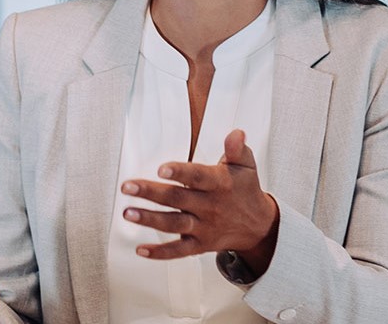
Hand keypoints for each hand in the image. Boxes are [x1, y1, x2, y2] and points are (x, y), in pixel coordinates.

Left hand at [119, 130, 280, 271]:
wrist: (259, 226)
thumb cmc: (245, 190)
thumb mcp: (246, 166)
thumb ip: (237, 149)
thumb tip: (236, 134)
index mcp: (219, 184)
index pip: (198, 177)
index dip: (180, 172)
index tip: (161, 169)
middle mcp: (209, 206)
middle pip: (178, 199)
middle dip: (151, 192)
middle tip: (128, 186)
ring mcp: (203, 227)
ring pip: (174, 224)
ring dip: (150, 219)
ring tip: (128, 213)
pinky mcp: (199, 245)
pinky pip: (179, 251)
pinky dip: (160, 252)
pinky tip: (141, 250)